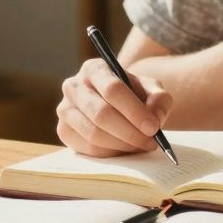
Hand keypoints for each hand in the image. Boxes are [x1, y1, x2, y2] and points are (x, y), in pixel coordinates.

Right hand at [56, 59, 173, 156]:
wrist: (115, 104)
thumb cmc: (134, 94)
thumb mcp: (151, 89)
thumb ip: (159, 99)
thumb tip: (154, 118)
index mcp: (94, 69)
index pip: (113, 89)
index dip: (134, 111)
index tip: (153, 127)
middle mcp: (74, 86)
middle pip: (101, 113)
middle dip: (129, 132)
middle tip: (151, 142)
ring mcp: (65, 109)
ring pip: (93, 134)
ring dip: (122, 145)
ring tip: (141, 146)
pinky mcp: (63, 130)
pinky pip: (87, 148)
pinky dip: (110, 153)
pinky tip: (124, 149)